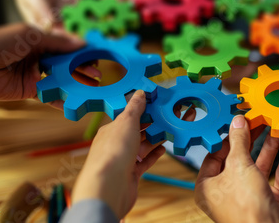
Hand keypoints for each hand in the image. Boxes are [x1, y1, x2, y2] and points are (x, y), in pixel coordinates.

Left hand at [0, 24, 99, 103]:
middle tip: (100, 73)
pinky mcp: (30, 91)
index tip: (99, 54)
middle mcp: (39, 57)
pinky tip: (76, 102)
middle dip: (83, 68)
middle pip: (67, 64)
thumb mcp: (29, 36)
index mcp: (39, 40)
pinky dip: (63, 100)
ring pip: (62, 80)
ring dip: (77, 84)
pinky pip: (50, 95)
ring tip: (94, 87)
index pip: (66, 45)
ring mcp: (35, 75)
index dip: (82, 50)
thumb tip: (82, 43)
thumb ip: (57, 41)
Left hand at [71, 91, 165, 218]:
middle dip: (151, 126)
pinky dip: (154, 155)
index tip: (158, 105)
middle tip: (167, 118)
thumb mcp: (127, 121)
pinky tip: (163, 150)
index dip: (143, 111)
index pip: (128, 117)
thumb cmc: (113, 152)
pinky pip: (145, 162)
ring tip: (168, 132)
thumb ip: (135, 107)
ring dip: (154, 140)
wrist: (110, 186)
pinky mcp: (131, 174)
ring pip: (142, 147)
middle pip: (136, 132)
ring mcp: (123, 160)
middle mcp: (115, 145)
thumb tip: (140, 93)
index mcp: (111, 130)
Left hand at [195, 115, 278, 222]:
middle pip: (239, 159)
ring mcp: (250, 197)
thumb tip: (237, 122)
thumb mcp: (238, 165)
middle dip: (250, 139)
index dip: (227, 137)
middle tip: (257, 120)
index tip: (237, 121)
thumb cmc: (245, 208)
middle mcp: (228, 193)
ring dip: (268, 147)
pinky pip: (277, 176)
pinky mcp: (270, 202)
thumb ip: (239, 141)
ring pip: (259, 166)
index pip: (215, 155)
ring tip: (274, 127)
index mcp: (209, 187)